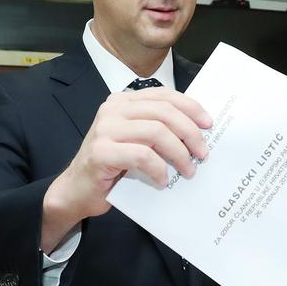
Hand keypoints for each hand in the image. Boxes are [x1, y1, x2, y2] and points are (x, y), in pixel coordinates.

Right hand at [41, 88, 211, 250]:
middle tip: (203, 153)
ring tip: (188, 170)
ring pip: (156, 132)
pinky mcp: (101, 151)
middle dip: (190, 133)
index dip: (190, 107)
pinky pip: (142, 155)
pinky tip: (163, 181)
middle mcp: (113, 109)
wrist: (77, 189)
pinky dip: (159, 169)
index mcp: (123, 101)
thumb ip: (157, 128)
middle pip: (164, 112)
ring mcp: (105, 129)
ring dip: (179, 153)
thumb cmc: (112, 166)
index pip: (164, 95)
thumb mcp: (137, 140)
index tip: (209, 125)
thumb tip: (198, 130)